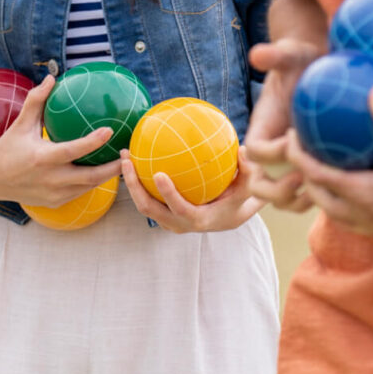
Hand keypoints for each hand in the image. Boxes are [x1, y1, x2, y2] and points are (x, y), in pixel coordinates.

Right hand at [0, 75, 121, 206]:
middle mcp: (51, 179)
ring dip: (107, 177)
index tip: (111, 130)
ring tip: (122, 163)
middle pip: (91, 177)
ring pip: (88, 187)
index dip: (94, 141)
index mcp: (43, 158)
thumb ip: (36, 101)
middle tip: (129, 154)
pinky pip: (79, 193)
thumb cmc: (7, 147)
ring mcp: (53, 194)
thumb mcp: (21, 124)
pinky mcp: (54, 203)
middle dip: (114, 168)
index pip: (74, 150)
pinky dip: (92, 183)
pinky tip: (103, 172)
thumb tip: (52, 78)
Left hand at [119, 147, 264, 232]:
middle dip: (134, 186)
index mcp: (197, 219)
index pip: (179, 209)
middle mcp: (178, 223)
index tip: (158, 173)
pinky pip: (145, 197)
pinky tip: (135, 156)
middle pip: (149, 208)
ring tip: (125, 156)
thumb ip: (247, 172)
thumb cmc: (236, 201)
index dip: (168, 194)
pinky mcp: (162, 214)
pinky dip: (137, 181)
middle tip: (127, 161)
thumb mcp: (246, 189)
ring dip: (130, 182)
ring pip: (142, 204)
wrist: (226, 219)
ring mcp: (167, 220)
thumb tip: (245, 150)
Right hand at [243, 38, 323, 211]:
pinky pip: (307, 194)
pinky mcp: (308, 170)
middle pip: (259, 185)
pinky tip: (342, 188)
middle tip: (304, 179)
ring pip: (282, 199)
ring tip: (322, 190)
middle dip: (277, 191)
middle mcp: (271, 152)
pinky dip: (319, 198)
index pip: (258, 152)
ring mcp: (288, 165)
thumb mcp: (291, 54)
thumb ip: (275, 54)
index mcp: (262, 130)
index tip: (295, 138)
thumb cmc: (302, 60)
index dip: (273, 152)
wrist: (316, 70)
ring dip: (296, 203)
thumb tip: (257, 54)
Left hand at [284, 83, 372, 240]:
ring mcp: (372, 224)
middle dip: (302, 172)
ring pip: (330, 210)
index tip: (291, 133)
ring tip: (321, 167)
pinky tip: (351, 188)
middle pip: (314, 194)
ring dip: (320, 190)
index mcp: (358, 193)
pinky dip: (341, 203)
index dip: (296, 154)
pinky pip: (350, 218)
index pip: (312, 173)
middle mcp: (358, 212)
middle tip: (302, 148)